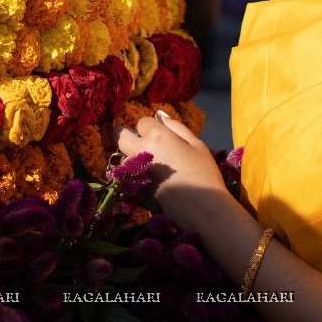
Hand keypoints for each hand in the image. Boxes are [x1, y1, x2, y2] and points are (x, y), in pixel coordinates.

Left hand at [113, 109, 227, 207]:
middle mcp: (141, 150)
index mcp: (157, 135)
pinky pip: (126, 172)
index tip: (161, 135)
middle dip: (126, 135)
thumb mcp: (196, 144)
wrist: (201, 208)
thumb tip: (160, 114)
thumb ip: (176, 127)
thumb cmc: (204, 173)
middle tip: (142, 143)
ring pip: (120, 154)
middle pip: (118, 135)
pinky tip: (152, 176)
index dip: (151, 127)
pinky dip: (133, 171)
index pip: (142, 121)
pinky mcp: (134, 187)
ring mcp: (135, 170)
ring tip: (150, 162)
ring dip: (129, 154)